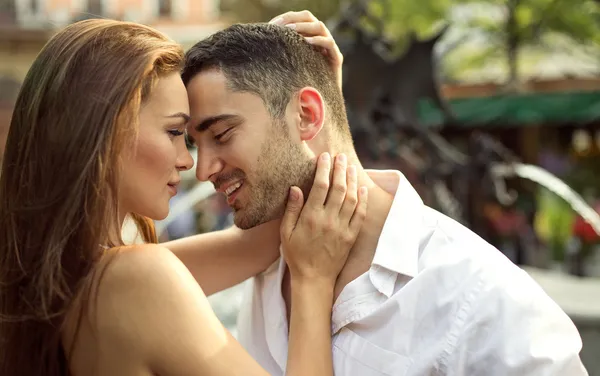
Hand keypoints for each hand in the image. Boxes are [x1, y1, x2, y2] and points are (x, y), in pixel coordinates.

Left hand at [269, 10, 343, 90]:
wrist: (317, 106)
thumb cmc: (297, 89)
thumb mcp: (285, 67)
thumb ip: (279, 53)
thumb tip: (262, 38)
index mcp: (307, 38)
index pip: (299, 18)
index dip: (287, 18)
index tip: (273, 24)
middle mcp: (319, 40)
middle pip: (309, 18)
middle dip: (295, 19)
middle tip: (283, 26)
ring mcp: (329, 49)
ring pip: (320, 27)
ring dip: (305, 26)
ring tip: (292, 31)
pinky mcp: (336, 59)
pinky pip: (329, 43)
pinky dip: (318, 40)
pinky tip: (307, 42)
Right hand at [280, 152, 366, 285]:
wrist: (314, 278)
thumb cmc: (296, 255)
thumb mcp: (286, 232)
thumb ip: (292, 209)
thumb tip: (295, 188)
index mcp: (311, 217)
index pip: (320, 186)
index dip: (324, 169)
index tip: (325, 157)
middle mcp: (329, 220)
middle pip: (338, 188)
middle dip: (340, 169)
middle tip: (341, 156)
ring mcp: (343, 228)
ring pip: (351, 198)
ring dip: (352, 180)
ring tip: (351, 167)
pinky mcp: (352, 236)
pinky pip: (360, 214)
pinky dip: (363, 199)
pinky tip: (362, 188)